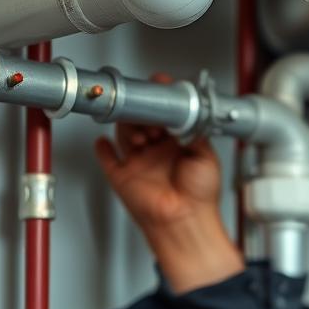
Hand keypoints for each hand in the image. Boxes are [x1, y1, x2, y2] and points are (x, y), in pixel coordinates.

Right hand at [94, 73, 243, 292]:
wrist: (186, 221)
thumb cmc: (201, 195)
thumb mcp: (206, 154)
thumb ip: (195, 129)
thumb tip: (186, 110)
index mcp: (177, 143)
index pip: (163, 114)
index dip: (159, 100)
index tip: (158, 87)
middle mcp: (157, 151)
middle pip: (140, 119)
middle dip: (143, 114)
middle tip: (151, 117)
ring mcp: (139, 163)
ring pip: (124, 133)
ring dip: (128, 127)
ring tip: (141, 133)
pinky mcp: (123, 177)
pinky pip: (107, 158)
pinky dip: (103, 148)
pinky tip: (103, 141)